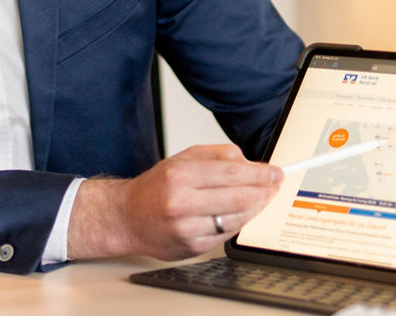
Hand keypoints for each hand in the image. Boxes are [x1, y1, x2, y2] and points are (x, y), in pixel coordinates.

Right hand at [66, 143, 283, 260]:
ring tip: (261, 199)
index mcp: (178, 176)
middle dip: (264, 191)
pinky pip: (227, 234)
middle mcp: (182, 202)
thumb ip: (214, 155)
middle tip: (275, 186)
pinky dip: (239, 223)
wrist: (126, 218)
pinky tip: (241, 214)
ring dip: (256, 208)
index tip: (276, 172)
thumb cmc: (154, 188)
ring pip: (238, 218)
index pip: (231, 172)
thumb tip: (247, 161)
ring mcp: (187, 228)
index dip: (260, 173)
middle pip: (240, 196)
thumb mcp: (178, 160)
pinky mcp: (192, 247)